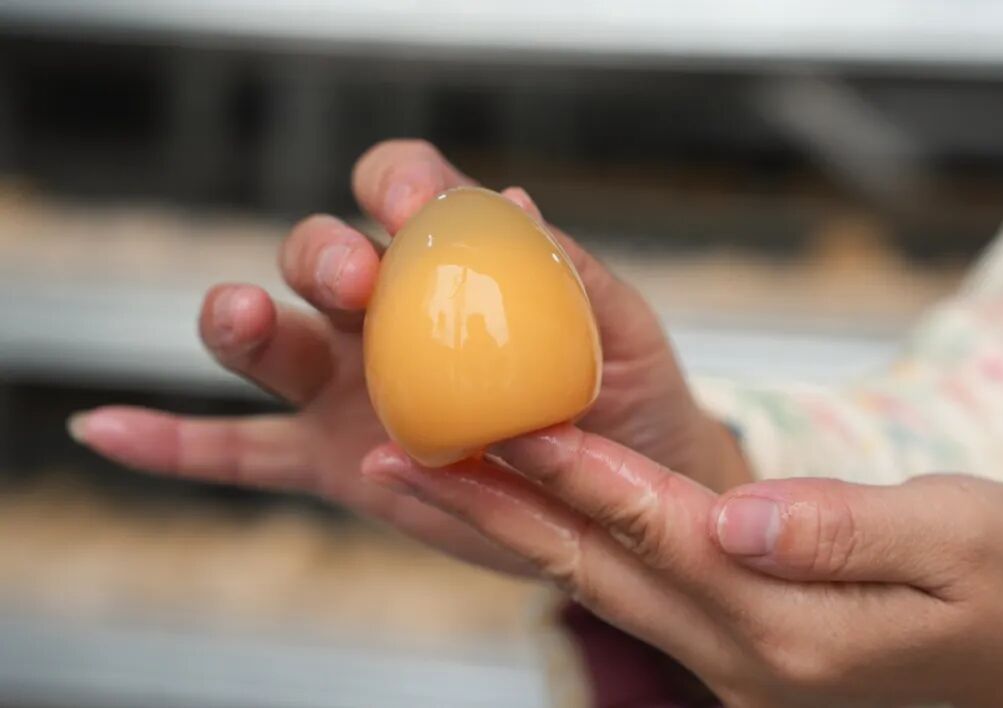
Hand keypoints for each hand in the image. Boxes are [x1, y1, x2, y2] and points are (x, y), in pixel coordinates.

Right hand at [68, 140, 746, 574]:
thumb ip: (569, 274)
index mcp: (447, 266)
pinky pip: (235, 451)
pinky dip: (170, 444)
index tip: (411, 209)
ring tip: (244, 316)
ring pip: (271, 344)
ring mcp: (346, 390)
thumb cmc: (627, 396)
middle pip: (315, 258)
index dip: (396, 185)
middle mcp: (381, 317)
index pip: (399, 191)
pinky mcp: (329, 463)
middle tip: (355, 279)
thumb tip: (513, 204)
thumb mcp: (619, 330)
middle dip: (319, 255)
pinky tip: (104, 430)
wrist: (623, 491)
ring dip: (240, 321)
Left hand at [361, 425, 1002, 706]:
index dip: (569, 466)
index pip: (652, 523)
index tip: (492, 419)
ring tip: (428, 481)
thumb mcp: (965, 541)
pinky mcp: (740, 654)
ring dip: (508, 531)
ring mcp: (733, 663)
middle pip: (589, 563)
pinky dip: (567, 551)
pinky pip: (629, 597)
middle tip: (397, 458)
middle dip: (490, 508)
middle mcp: (740, 648)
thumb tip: (742, 513)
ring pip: (593, 584)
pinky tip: (531, 519)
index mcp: (787, 612)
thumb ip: (846, 528)